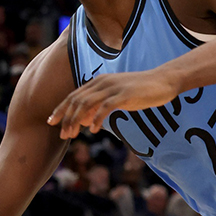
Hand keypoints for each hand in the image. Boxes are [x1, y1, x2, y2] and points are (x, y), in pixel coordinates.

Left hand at [48, 69, 182, 138]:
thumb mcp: (114, 97)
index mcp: (97, 82)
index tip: (51, 122)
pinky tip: (92, 129)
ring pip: (86, 103)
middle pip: (76, 101)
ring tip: (72, 135)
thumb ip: (98, 106)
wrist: (164, 80)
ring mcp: (113, 87)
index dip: (60, 109)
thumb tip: (82, 121)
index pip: (72, 96)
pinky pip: (105, 107)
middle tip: (62, 135)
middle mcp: (101, 82)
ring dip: (76, 120)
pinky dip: (96, 118)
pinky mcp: (124, 94)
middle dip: (66, 118)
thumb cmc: (139, 91)